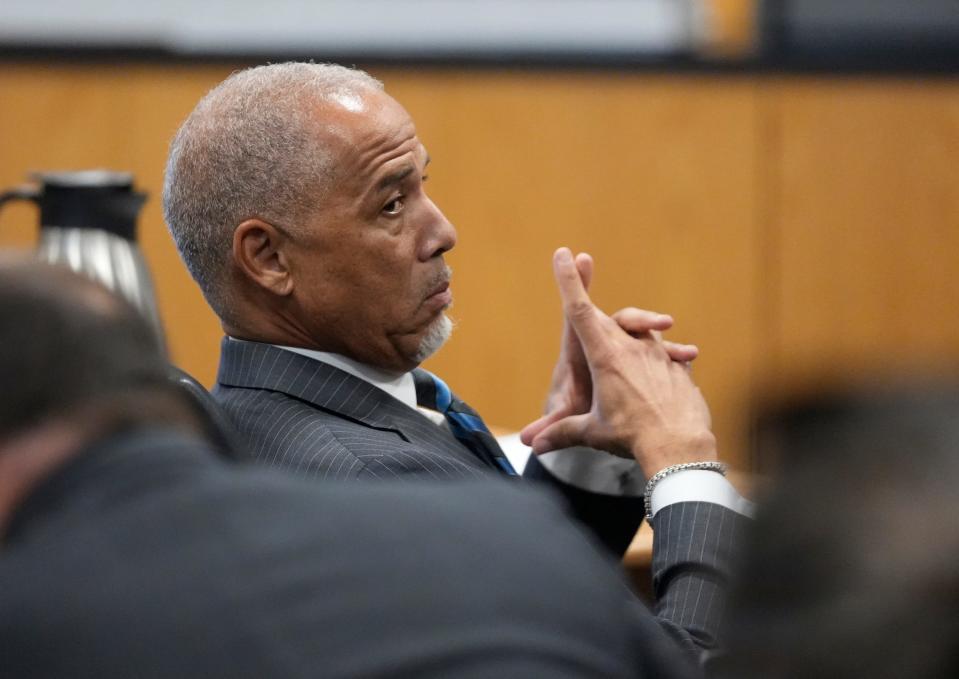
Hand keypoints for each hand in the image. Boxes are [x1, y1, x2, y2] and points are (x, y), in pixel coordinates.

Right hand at [522, 248, 716, 478]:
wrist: (681, 447)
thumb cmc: (632, 437)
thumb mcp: (592, 433)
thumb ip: (561, 432)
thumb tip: (533, 444)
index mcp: (605, 356)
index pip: (579, 311)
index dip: (569, 280)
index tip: (563, 253)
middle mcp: (631, 347)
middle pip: (607, 318)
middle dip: (592, 314)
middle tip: (586, 314)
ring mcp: (658, 354)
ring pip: (640, 332)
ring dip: (631, 336)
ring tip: (625, 363)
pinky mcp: (678, 366)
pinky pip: (665, 353)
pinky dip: (658, 359)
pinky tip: (657, 376)